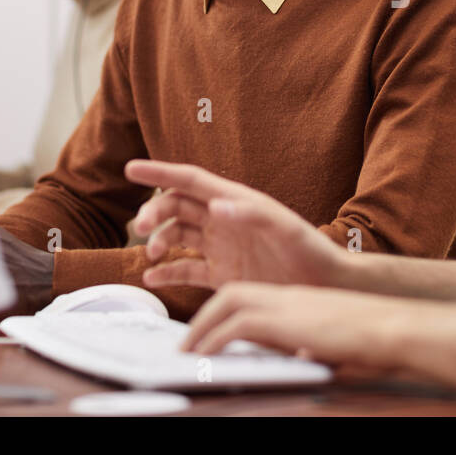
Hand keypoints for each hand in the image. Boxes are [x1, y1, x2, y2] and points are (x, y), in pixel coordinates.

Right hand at [126, 159, 345, 290]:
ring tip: (152, 256)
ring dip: (159, 242)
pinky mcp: (222, 275)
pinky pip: (186, 270)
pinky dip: (167, 273)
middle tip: (142, 228)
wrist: (325, 286)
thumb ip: (252, 215)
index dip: (160, 172)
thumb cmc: (310, 251)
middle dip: (154, 212)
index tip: (130, 168)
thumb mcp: (285, 229)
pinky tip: (152, 278)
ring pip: (177, 237)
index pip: (190, 180)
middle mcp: (224, 220)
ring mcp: (221, 247)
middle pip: (177, 207)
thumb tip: (216, 206)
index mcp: (236, 200)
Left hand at [182, 282, 403, 375]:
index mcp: (297, 301)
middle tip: (185, 345)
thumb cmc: (370, 342)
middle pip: (232, 292)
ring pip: (228, 300)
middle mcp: (288, 297)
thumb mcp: (328, 346)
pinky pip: (240, 324)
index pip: (250, 298)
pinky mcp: (288, 319)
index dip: (222, 315)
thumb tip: (295, 360)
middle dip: (203, 317)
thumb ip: (306, 349)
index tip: (205, 338)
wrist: (393, 329)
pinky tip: (206, 357)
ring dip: (202, 325)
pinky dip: (216, 339)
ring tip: (186, 352)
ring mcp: (288, 304)